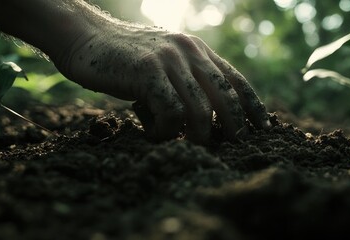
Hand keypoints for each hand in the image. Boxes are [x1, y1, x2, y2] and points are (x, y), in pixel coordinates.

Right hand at [53, 25, 270, 142]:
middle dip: (234, 126)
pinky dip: (167, 131)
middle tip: (233, 145)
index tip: (263, 127)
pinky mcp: (148, 71)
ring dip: (198, 135)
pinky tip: (154, 132)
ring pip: (201, 110)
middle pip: (226, 96)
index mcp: (197, 50)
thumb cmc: (125, 57)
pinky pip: (172, 112)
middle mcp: (188, 51)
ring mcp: (169, 60)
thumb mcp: (165, 61)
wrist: (86, 37)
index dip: (253, 105)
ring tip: (188, 144)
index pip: (236, 79)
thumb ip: (187, 78)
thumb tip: (208, 114)